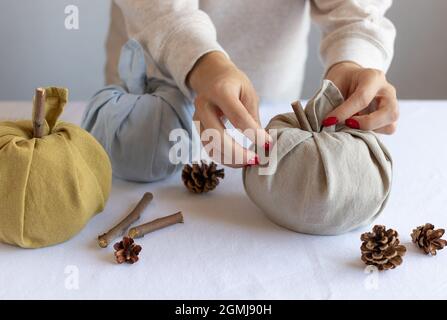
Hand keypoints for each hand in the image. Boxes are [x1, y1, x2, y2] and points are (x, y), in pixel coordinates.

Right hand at [187, 51, 270, 166]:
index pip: (238, 117)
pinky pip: (209, 148)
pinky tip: (238, 159)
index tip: (267, 144)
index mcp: (220, 91)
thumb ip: (253, 117)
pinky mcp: (197, 127)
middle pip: (217, 136)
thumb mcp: (249, 93)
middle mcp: (204, 104)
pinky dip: (223, 157)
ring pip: (211, 146)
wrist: (211, 75)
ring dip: (230, 159)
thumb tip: (264, 143)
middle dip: (237, 153)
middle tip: (255, 159)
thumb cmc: (234, 84)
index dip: (253, 133)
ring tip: (249, 161)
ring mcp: (197, 117)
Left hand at [324, 62, 398, 133]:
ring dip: (369, 130)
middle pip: (389, 112)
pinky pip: (387, 130)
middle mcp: (387, 91)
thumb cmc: (342, 81)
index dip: (344, 112)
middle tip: (346, 124)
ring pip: (390, 125)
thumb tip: (326, 122)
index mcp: (373, 77)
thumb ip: (332, 100)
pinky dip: (371, 133)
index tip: (328, 121)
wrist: (351, 78)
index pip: (362, 97)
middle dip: (366, 124)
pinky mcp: (390, 118)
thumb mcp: (334, 84)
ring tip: (350, 127)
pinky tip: (357, 129)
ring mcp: (392, 105)